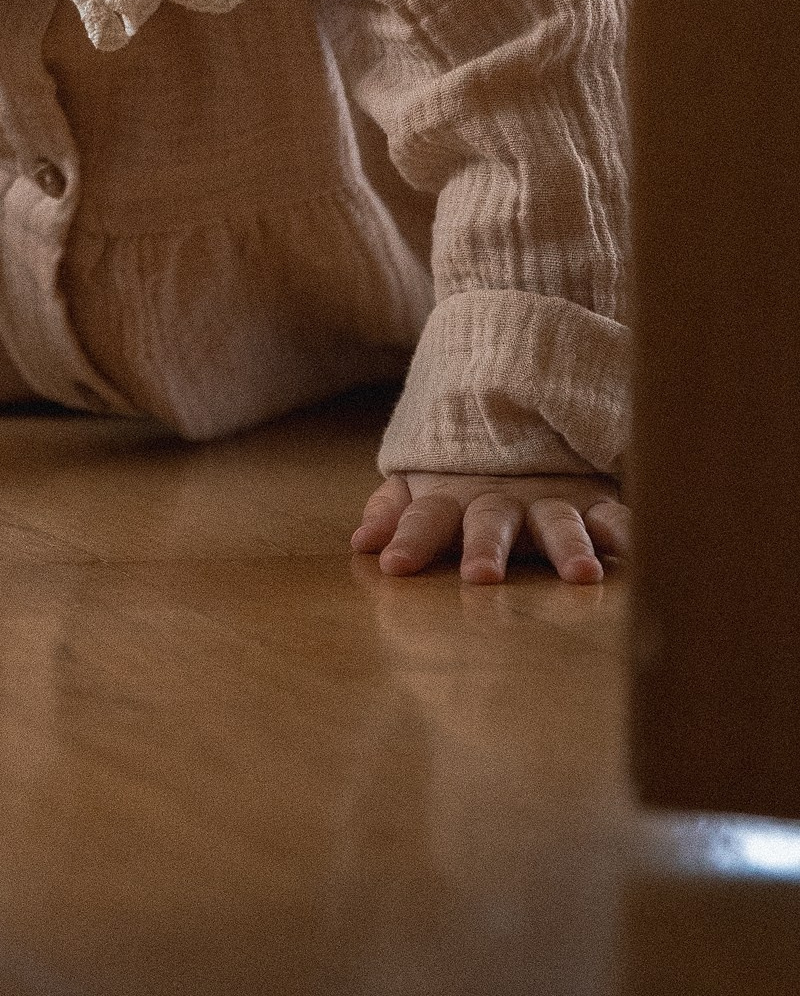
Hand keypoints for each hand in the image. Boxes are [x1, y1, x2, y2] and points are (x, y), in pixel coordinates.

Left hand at [353, 472, 629, 583]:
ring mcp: (548, 499)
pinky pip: (613, 515)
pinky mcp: (592, 499)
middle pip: (488, 521)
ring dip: (568, 545)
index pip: (423, 518)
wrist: (524, 417)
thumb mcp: (421, 488)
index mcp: (452, 500)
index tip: (392, 566)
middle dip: (485, 547)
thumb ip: (391, 512)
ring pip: (557, 520)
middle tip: (480, 578)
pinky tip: (636, 552)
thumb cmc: (464, 474)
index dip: (408, 539)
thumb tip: (359, 544)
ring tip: (582, 576)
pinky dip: (626, 530)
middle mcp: (500, 499)